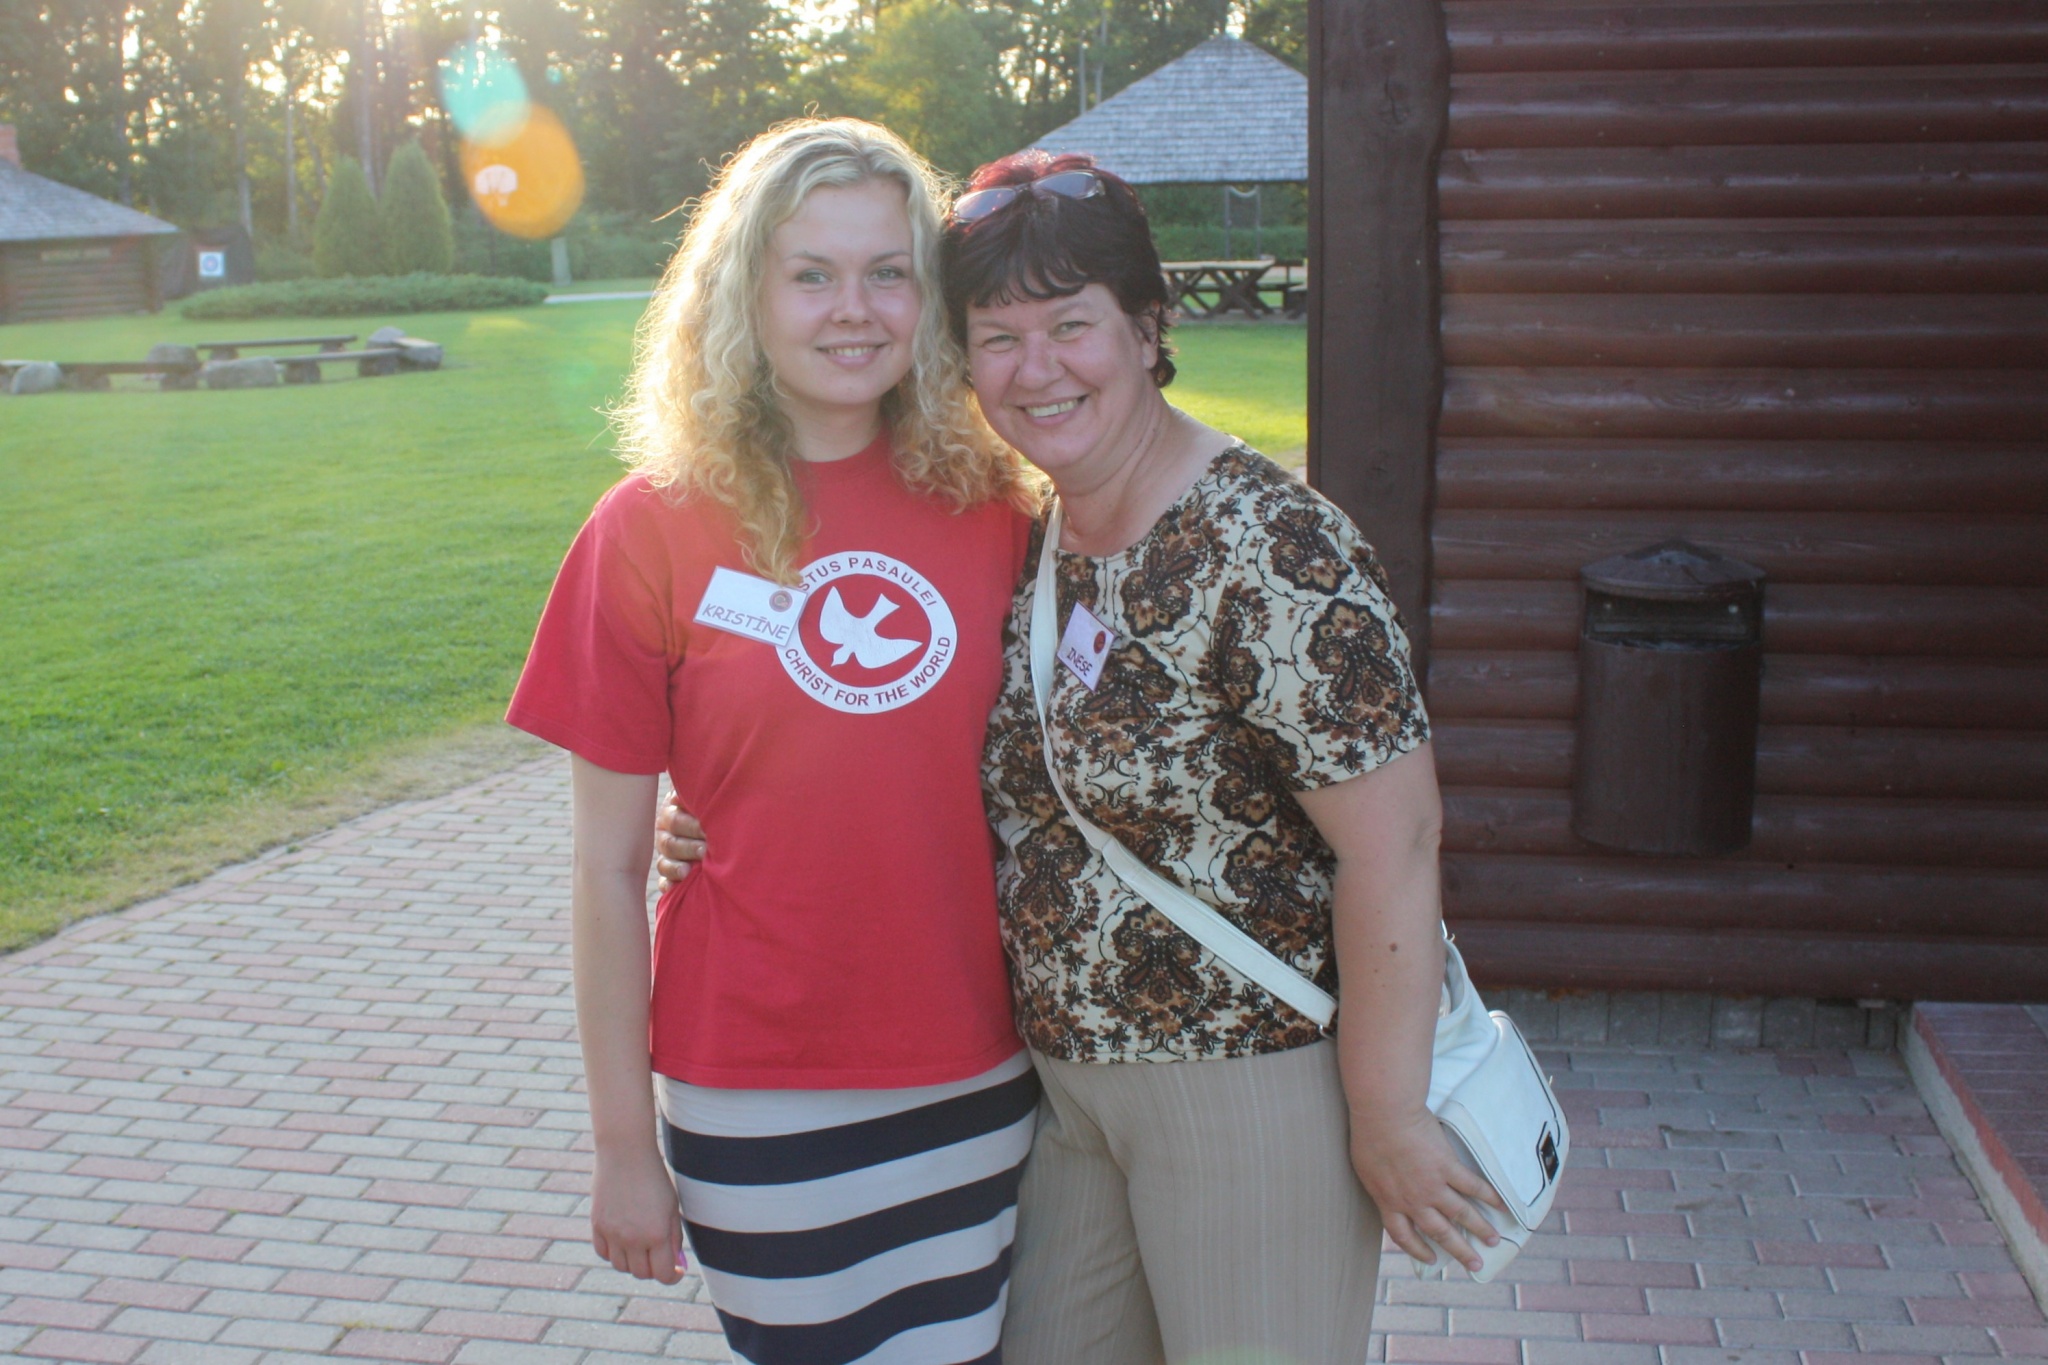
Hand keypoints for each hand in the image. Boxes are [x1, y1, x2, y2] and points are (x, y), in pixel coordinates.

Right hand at [591, 1140, 684, 1282]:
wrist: (625, 1152)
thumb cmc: (654, 1178)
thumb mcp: (671, 1207)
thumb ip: (673, 1238)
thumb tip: (675, 1264)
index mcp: (657, 1234)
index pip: (664, 1274)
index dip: (673, 1276)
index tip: (677, 1270)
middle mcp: (633, 1238)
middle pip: (642, 1273)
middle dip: (653, 1268)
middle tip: (658, 1255)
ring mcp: (612, 1233)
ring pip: (621, 1266)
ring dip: (633, 1262)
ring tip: (641, 1244)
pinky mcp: (596, 1225)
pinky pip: (604, 1253)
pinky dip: (614, 1253)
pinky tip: (623, 1240)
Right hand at [653, 793, 706, 892]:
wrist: (715, 825)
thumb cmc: (712, 805)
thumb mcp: (704, 796)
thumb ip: (703, 792)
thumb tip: (709, 778)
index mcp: (672, 814)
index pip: (676, 821)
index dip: (691, 826)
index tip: (707, 829)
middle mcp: (665, 834)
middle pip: (670, 843)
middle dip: (688, 847)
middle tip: (705, 849)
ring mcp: (666, 855)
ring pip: (664, 863)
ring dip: (676, 868)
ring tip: (688, 871)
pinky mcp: (668, 874)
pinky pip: (664, 883)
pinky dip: (669, 886)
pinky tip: (674, 890)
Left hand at [1350, 1108, 1506, 1273]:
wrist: (1384, 1117)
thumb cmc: (1368, 1137)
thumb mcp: (1366, 1171)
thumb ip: (1379, 1186)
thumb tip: (1384, 1189)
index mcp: (1390, 1202)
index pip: (1404, 1235)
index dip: (1418, 1249)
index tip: (1431, 1258)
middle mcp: (1414, 1201)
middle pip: (1439, 1233)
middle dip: (1460, 1251)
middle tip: (1475, 1264)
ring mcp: (1433, 1185)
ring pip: (1461, 1214)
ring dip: (1480, 1229)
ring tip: (1494, 1240)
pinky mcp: (1448, 1167)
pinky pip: (1472, 1186)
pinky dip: (1488, 1196)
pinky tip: (1500, 1205)